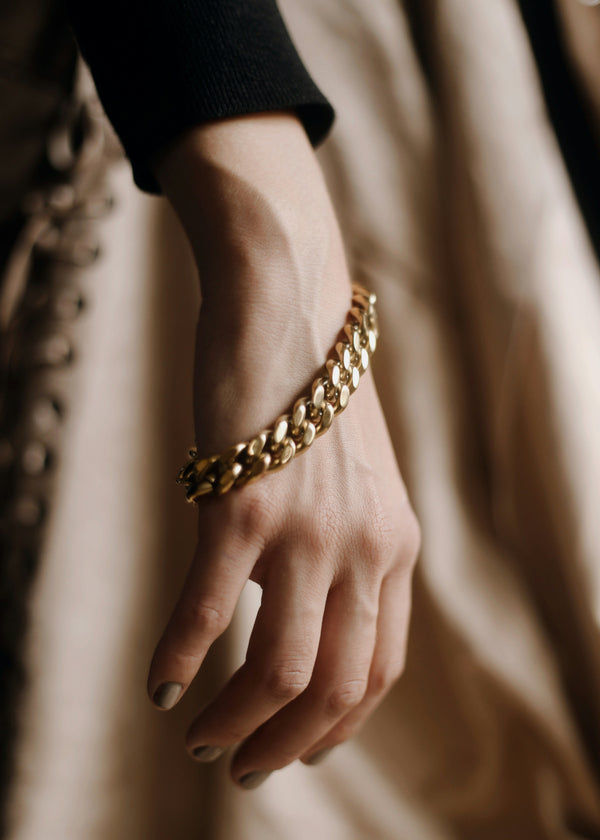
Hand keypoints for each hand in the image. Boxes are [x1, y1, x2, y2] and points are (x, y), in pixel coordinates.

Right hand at [147, 113, 419, 786]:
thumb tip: (287, 609)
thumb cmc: (311, 397)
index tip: (299, 747)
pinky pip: (210, 611)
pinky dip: (180, 657)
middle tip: (239, 764)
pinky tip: (157, 682)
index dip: (340, 727)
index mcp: (395, 546)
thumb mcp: (353, 482)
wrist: (288, 303)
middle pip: (337, 688)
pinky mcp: (243, 505)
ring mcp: (306, 529)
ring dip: (234, 721)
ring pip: (281, 670)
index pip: (381, 670)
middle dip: (286, 745)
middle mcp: (363, 547)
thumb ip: (342, 548)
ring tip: (199, 735)